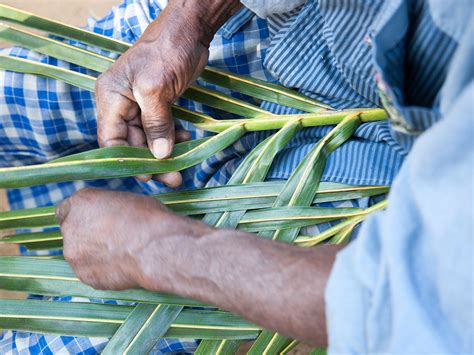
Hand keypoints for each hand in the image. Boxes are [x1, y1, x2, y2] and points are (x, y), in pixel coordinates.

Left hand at [56, 188, 212, 290]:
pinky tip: (122, 266)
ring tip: (122, 253)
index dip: (82, 216)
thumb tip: (108, 216)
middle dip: (87, 235)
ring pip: (80, 254)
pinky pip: (91, 272)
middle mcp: (70, 227)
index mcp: (81, 202)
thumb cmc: (149, 219)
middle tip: (112, 238)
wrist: (156, 249)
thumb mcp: (128, 200)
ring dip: (94, 254)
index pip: (66, 209)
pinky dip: (103, 270)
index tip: (94, 221)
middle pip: (72, 232)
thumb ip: (107, 209)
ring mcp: (75, 254)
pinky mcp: (84, 276)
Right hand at [95, 0, 240, 185]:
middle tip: (173, 177)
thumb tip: (159, 155)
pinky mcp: (157, 103)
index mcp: (110, 98)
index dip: (128, 160)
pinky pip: (161, 128)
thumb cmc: (166, 53)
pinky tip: (186, 140)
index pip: (111, 139)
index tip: (148, 176)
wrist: (188, 32)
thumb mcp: (156, 89)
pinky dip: (172, 137)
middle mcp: (120, 104)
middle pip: (132, 143)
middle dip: (151, 161)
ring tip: (182, 166)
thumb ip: (156, 123)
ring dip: (164, 152)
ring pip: (148, 138)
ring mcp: (139, 104)